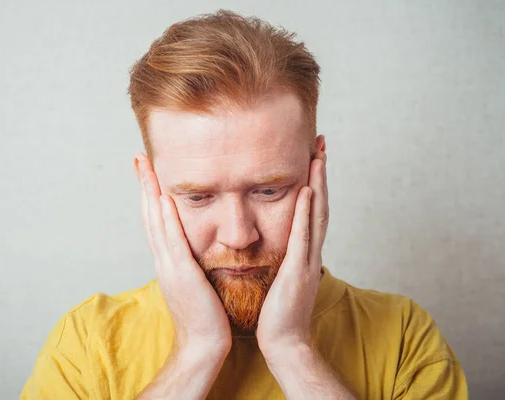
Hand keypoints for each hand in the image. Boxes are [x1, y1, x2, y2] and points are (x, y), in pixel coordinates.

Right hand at [136, 153, 231, 354]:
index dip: (151, 194)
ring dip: (150, 192)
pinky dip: (165, 218)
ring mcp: (169, 266)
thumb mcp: (196, 283)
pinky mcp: (182, 274)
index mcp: (168, 261)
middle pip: (150, 215)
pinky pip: (172, 241)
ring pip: (155, 222)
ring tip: (145, 166)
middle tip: (139, 157)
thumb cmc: (206, 316)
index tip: (149, 171)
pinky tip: (163, 198)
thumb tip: (194, 250)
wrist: (203, 346)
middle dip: (144, 185)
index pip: (156, 221)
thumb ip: (192, 264)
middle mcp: (164, 259)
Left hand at [256, 148, 327, 356]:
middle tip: (321, 144)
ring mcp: (307, 261)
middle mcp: (310, 252)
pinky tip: (307, 191)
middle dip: (321, 174)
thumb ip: (283, 257)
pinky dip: (307, 213)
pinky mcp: (297, 272)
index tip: (312, 157)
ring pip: (317, 215)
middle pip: (320, 205)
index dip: (314, 183)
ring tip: (318, 156)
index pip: (312, 210)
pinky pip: (303, 237)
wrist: (283, 342)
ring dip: (319, 184)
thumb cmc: (278, 313)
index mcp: (304, 252)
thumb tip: (277, 242)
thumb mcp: (280, 276)